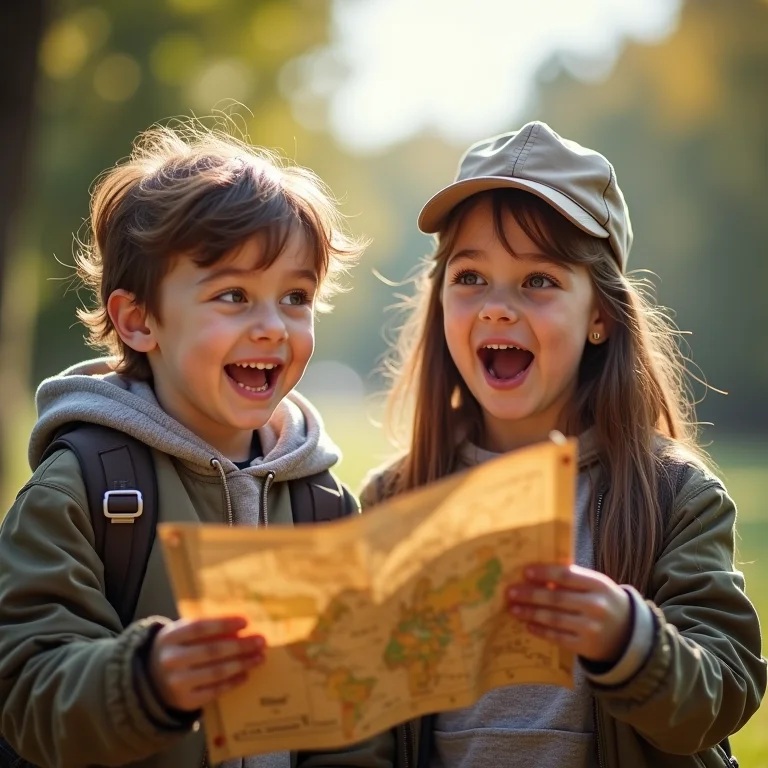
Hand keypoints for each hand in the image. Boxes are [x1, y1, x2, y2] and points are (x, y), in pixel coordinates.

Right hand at [149, 616, 265, 711]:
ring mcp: (177, 683)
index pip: (200, 627)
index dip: (224, 624)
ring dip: (242, 664)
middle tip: (261, 641)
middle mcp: (171, 660)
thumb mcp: (182, 633)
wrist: (153, 680)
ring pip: (216, 672)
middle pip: (212, 651)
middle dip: (241, 646)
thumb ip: (206, 629)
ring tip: (259, 657)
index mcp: (169, 638)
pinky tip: (246, 674)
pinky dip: (233, 682)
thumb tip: (242, 628)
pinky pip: (214, 691)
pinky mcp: (185, 701)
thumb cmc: (178, 648)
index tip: (246, 622)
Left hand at [506, 564, 630, 662]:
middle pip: (556, 599)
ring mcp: (591, 628)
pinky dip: (541, 631)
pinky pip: (558, 637)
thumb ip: (574, 578)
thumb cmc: (604, 601)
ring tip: (514, 609)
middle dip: (530, 595)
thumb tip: (539, 571)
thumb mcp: (596, 585)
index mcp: (599, 584)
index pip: (567, 575)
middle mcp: (596, 606)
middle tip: (510, 592)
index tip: (525, 572)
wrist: (629, 633)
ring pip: (554, 619)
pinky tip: (528, 625)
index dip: (544, 573)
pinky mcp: (586, 646)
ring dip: (530, 613)